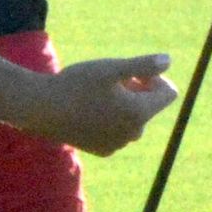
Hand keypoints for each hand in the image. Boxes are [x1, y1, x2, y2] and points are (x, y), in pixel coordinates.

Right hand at [25, 53, 176, 154]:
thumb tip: (169, 61)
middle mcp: (132, 133)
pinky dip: (111, 120)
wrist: (42, 109)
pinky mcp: (103, 150)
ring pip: (133, 120)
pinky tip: (88, 111)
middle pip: (150, 107)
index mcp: (139, 112)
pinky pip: (118, 132)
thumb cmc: (76, 84)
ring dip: (124, 105)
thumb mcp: (111, 69)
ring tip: (98, 95)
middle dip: (138, 91)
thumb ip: (143, 65)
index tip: (132, 72)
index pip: (168, 93)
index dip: (154, 78)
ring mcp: (118, 144)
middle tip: (110, 80)